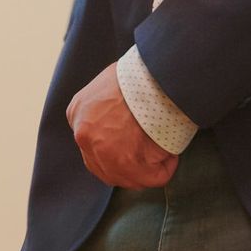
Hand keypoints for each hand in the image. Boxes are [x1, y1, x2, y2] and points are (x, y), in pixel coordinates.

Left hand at [67, 64, 178, 189]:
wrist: (154, 72)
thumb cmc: (139, 73)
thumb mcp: (108, 84)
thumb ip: (105, 106)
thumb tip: (120, 122)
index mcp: (77, 113)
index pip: (91, 143)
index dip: (116, 146)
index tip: (136, 139)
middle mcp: (84, 135)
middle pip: (105, 166)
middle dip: (129, 165)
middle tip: (151, 154)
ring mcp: (103, 152)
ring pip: (127, 177)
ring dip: (148, 168)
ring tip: (166, 150)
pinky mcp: (127, 163)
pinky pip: (153, 178)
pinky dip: (166, 169)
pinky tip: (173, 155)